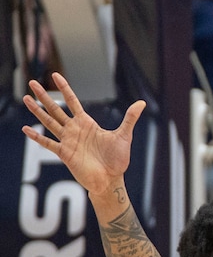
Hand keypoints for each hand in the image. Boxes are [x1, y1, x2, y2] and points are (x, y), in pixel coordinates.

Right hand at [22, 72, 144, 195]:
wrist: (111, 180)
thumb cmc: (117, 160)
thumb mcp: (124, 135)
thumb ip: (130, 118)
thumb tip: (142, 103)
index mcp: (87, 123)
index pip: (72, 101)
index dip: (64, 88)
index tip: (55, 75)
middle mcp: (74, 130)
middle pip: (55, 109)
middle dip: (44, 96)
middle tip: (32, 82)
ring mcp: (67, 141)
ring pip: (49, 122)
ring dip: (37, 111)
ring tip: (26, 99)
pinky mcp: (64, 154)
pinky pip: (48, 143)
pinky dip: (37, 136)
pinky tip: (26, 129)